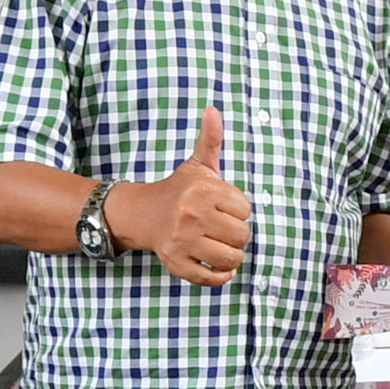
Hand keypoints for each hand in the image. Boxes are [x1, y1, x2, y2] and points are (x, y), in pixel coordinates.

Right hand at [110, 105, 252, 287]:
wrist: (143, 214)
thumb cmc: (180, 190)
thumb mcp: (197, 164)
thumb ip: (211, 139)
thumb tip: (214, 110)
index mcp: (202, 190)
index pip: (246, 209)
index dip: (238, 209)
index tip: (223, 207)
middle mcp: (191, 215)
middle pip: (242, 235)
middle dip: (237, 233)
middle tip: (222, 227)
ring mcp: (183, 241)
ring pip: (231, 258)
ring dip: (232, 255)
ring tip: (221, 245)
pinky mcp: (177, 263)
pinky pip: (212, 278)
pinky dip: (221, 276)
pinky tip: (219, 265)